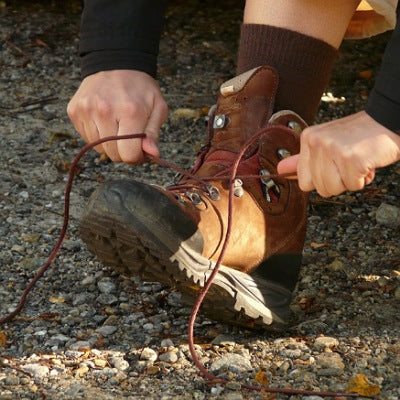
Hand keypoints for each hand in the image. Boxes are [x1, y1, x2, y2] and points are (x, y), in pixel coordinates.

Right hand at [67, 70, 167, 162]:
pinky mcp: (74, 110)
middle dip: (123, 150)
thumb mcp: (158, 108)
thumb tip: (152, 154)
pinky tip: (104, 120)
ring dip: (110, 143)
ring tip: (117, 124)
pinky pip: (87, 138)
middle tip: (129, 135)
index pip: (128, 154)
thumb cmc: (140, 89)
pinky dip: (97, 135)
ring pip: (99, 148)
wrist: (116, 63)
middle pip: (113, 154)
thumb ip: (153, 133)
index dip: (136, 157)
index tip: (140, 149)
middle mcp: (104, 110)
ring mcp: (86, 110)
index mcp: (130, 112)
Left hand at [278, 111, 399, 196]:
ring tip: (357, 161)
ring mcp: (332, 149)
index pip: (304, 181)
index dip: (322, 179)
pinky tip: (367, 162)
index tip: (334, 164)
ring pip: (333, 189)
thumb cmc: (358, 136)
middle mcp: (316, 142)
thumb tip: (280, 170)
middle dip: (338, 181)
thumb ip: (303, 159)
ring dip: (350, 181)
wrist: (389, 121)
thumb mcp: (326, 144)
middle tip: (348, 161)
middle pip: (319, 188)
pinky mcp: (350, 158)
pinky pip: (353, 186)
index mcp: (308, 138)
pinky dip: (363, 179)